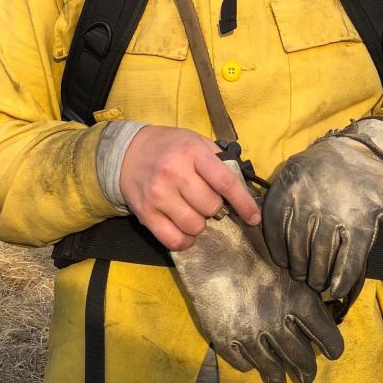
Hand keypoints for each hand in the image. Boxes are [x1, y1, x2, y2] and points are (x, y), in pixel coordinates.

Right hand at [120, 125, 259, 250]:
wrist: (128, 152)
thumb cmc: (169, 146)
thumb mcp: (195, 141)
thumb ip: (218, 160)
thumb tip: (243, 186)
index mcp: (192, 153)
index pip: (225, 182)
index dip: (244, 203)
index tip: (254, 217)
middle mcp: (175, 173)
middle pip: (211, 207)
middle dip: (215, 208)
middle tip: (206, 199)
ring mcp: (158, 195)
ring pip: (195, 226)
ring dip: (200, 224)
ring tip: (193, 211)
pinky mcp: (145, 214)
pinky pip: (174, 240)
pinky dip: (185, 241)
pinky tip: (185, 230)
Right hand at [172, 166, 342, 382]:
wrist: (208, 236)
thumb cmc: (249, 233)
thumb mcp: (284, 250)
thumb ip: (302, 274)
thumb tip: (321, 284)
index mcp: (299, 299)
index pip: (327, 337)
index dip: (332, 347)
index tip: (332, 351)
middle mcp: (278, 322)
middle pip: (301, 360)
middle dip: (306, 371)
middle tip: (307, 376)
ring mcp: (250, 333)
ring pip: (271, 370)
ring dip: (278, 378)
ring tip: (281, 381)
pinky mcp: (224, 337)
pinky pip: (242, 364)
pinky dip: (249, 365)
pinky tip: (251, 361)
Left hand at [262, 118, 382, 300]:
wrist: (366, 153)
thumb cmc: (326, 165)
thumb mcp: (295, 171)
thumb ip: (279, 196)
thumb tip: (256, 219)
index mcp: (288, 191)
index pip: (274, 233)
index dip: (279, 252)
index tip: (284, 262)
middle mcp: (308, 206)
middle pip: (297, 252)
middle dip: (299, 269)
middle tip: (303, 275)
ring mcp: (335, 218)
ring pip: (320, 262)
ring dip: (318, 278)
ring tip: (318, 281)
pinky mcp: (360, 227)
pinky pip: (347, 262)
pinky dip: (341, 279)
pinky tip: (337, 288)